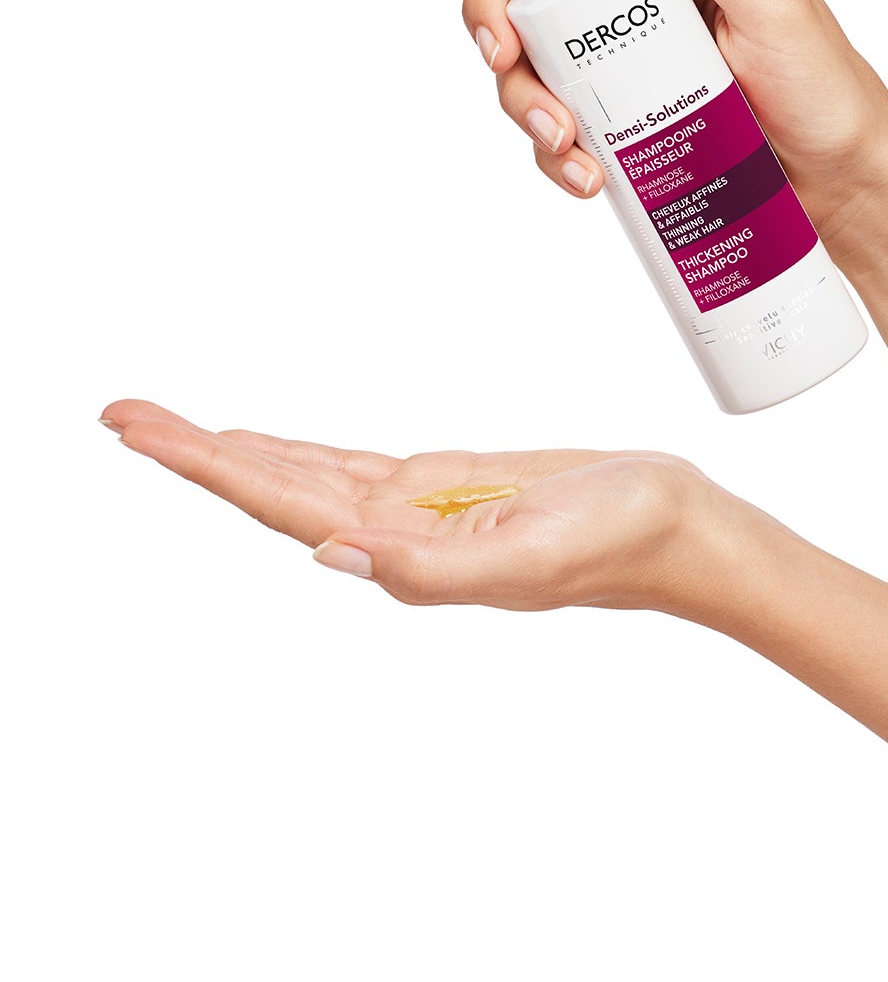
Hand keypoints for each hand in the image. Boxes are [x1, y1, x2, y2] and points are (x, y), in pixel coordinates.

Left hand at [100, 400, 751, 611]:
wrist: (674, 525)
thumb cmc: (616, 541)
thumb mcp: (527, 560)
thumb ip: (428, 569)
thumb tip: (331, 555)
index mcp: (401, 549)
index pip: (279, 501)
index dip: (204, 465)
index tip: (135, 430)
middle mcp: (392, 531)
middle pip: (271, 484)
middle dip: (193, 450)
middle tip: (120, 412)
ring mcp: (416, 507)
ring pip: (303, 472)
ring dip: (233, 450)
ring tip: (168, 425)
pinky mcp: (445, 483)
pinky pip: (350, 463)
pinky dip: (297, 451)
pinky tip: (266, 445)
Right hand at [460, 0, 887, 237]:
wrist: (842, 186)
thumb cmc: (825, 88)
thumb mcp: (775, 7)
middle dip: (493, 13)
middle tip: (502, 60)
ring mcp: (621, 56)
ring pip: (530, 56)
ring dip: (524, 100)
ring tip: (567, 145)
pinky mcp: (619, 118)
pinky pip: (556, 125)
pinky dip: (554, 155)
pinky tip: (587, 180)